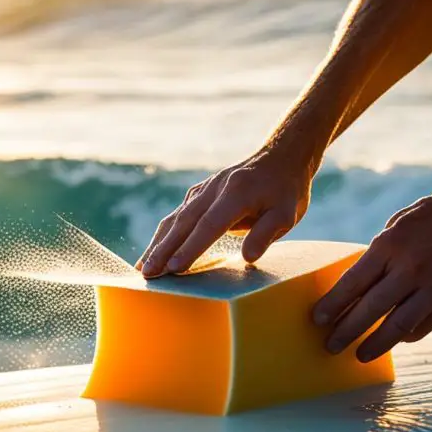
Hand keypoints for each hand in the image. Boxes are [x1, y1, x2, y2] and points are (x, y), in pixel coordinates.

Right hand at [137, 141, 317, 277]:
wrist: (280, 156)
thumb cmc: (285, 190)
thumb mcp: (287, 214)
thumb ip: (266, 234)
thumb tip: (248, 257)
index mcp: (236, 194)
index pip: (209, 225)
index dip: (191, 248)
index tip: (175, 269)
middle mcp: (214, 189)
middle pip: (183, 222)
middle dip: (163, 250)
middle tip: (147, 275)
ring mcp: (203, 190)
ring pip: (176, 218)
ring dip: (158, 244)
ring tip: (143, 268)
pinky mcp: (199, 193)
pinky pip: (178, 215)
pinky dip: (165, 234)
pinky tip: (155, 250)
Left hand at [312, 187, 431, 362]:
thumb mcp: (398, 224)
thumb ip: (380, 253)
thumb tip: (361, 284)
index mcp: (390, 245)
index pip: (354, 282)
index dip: (334, 304)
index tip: (318, 319)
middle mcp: (411, 268)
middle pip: (371, 308)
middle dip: (347, 331)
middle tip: (330, 345)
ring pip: (398, 325)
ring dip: (376, 344)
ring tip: (359, 355)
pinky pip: (424, 325)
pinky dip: (405, 335)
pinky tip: (393, 340)